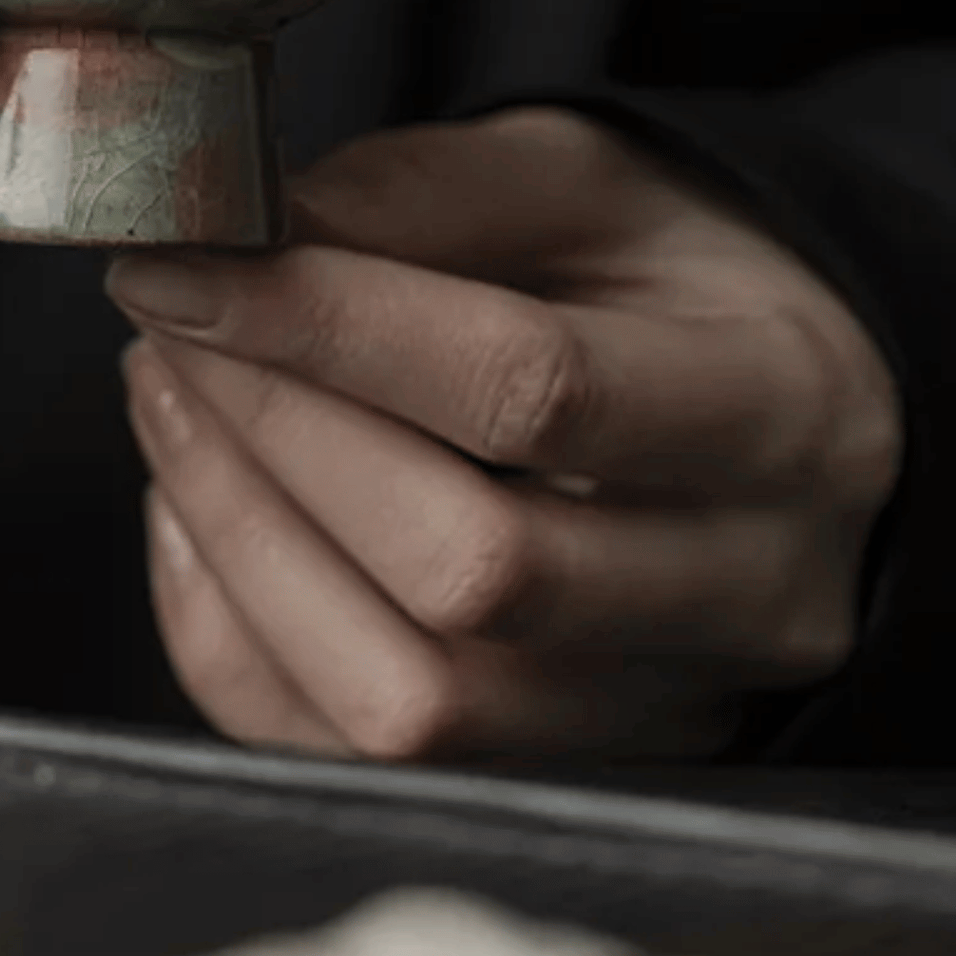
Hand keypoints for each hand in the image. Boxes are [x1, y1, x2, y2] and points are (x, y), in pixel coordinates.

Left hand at [108, 110, 903, 761]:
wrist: (788, 419)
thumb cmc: (674, 284)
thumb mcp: (589, 184)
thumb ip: (427, 194)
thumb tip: (239, 236)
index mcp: (778, 404)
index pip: (531, 389)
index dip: (323, 325)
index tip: (179, 268)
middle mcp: (745, 593)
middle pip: (469, 569)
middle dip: (274, 440)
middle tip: (167, 332)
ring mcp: (659, 714)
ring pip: (407, 701)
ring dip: (241, 545)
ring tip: (172, 406)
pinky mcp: (558, 771)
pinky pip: (347, 755)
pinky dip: (235, 636)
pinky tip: (202, 515)